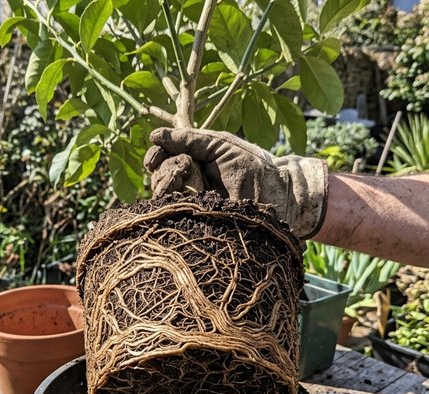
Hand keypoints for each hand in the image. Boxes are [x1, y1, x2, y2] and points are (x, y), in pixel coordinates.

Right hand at [144, 127, 327, 238]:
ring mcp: (193, 203)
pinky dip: (173, 205)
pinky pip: (176, 215)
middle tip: (180, 168)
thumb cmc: (251, 165)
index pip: (163, 159)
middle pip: (159, 177)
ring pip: (163, 197)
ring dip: (166, 185)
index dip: (155, 157)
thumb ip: (189, 139)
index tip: (153, 158)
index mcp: (193, 162)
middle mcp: (190, 183)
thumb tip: (154, 135)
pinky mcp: (199, 222)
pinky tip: (182, 198)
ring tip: (181, 181)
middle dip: (163, 171)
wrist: (275, 193)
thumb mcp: (219, 145)